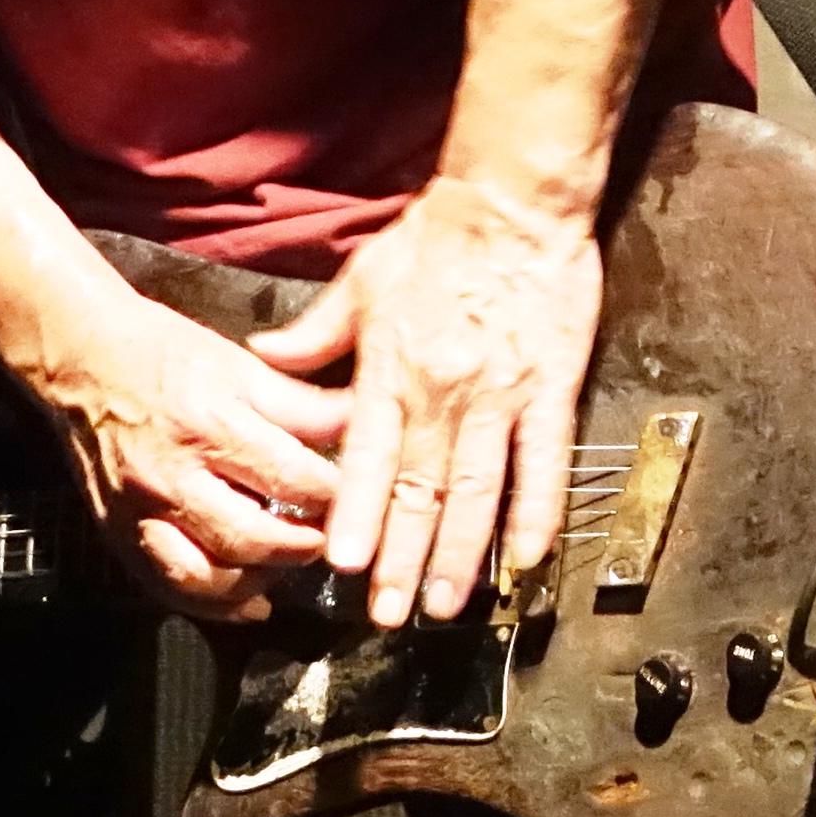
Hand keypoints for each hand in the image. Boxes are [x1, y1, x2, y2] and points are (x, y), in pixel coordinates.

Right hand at [30, 293, 347, 615]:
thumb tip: (361, 421)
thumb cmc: (160, 352)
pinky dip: (210, 605)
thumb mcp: (239, 363)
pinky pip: (166, 586)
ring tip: (286, 567)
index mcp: (208, 425)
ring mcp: (139, 511)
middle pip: (250, 538)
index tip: (357, 497)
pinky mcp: (119, 533)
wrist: (77, 357)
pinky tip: (245, 601)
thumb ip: (301, 403)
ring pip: (205, 576)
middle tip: (328, 538)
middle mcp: (170, 476)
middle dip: (302, 547)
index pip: (289, 478)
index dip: (334, 495)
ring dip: (257, 583)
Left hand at [249, 172, 602, 628]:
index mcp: (390, 370)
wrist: (514, 202)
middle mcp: (442, 393)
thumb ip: (314, 332)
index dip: (355, 514)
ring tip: (446, 603)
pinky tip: (527, 555)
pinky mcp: (552, 389)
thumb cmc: (436, 238)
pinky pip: (544, 462)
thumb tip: (263, 356)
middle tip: (389, 614)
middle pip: (419, 491)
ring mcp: (500, 396)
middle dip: (402, 558)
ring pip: (477, 490)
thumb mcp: (362, 279)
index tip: (342, 564)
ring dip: (462, 553)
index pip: (367, 459)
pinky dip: (536, 510)